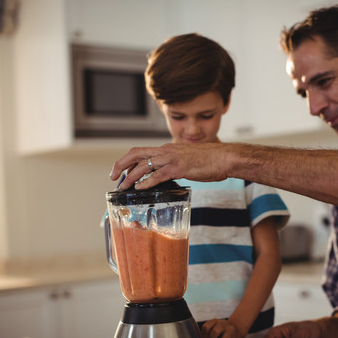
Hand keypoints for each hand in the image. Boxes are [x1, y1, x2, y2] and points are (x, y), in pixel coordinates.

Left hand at [109, 143, 229, 189]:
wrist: (225, 157)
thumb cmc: (212, 160)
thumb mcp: (190, 160)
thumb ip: (178, 164)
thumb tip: (171, 173)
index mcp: (169, 149)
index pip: (142, 152)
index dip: (128, 161)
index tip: (121, 171)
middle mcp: (167, 151)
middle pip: (136, 153)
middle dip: (120, 164)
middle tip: (112, 176)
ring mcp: (172, 159)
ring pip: (143, 165)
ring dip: (129, 176)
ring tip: (122, 186)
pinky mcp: (179, 168)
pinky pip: (158, 175)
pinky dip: (146, 182)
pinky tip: (139, 188)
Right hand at [202, 318, 245, 337]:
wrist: (234, 329)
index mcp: (230, 331)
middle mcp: (224, 324)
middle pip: (215, 331)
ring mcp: (218, 321)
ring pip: (208, 327)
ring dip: (206, 336)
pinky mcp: (213, 320)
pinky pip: (205, 326)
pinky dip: (204, 332)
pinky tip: (207, 336)